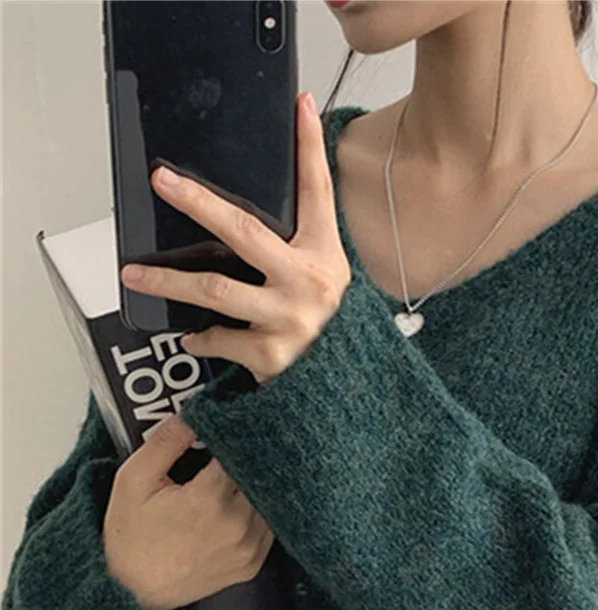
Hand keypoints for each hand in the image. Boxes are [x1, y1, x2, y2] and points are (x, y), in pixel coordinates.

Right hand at [103, 414, 275, 609]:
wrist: (131, 593)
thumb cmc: (129, 537)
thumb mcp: (134, 479)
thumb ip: (166, 441)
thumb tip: (194, 412)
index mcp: (210, 500)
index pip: (243, 450)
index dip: (237, 432)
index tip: (231, 419)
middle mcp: (238, 525)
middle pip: (261, 473)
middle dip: (250, 455)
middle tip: (239, 439)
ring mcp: (250, 548)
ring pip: (271, 499)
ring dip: (258, 482)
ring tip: (240, 468)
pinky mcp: (254, 564)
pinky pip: (270, 525)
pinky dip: (261, 509)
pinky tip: (242, 499)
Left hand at [120, 90, 351, 384]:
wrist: (343, 395)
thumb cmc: (328, 331)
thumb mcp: (322, 280)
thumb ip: (293, 246)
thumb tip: (239, 213)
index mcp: (325, 257)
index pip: (317, 192)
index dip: (309, 147)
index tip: (298, 105)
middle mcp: (310, 284)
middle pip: (245, 231)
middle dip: (198, 202)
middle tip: (162, 181)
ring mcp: (289, 320)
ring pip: (214, 290)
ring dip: (167, 282)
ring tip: (134, 275)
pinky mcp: (270, 356)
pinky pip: (217, 338)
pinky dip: (199, 338)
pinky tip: (191, 337)